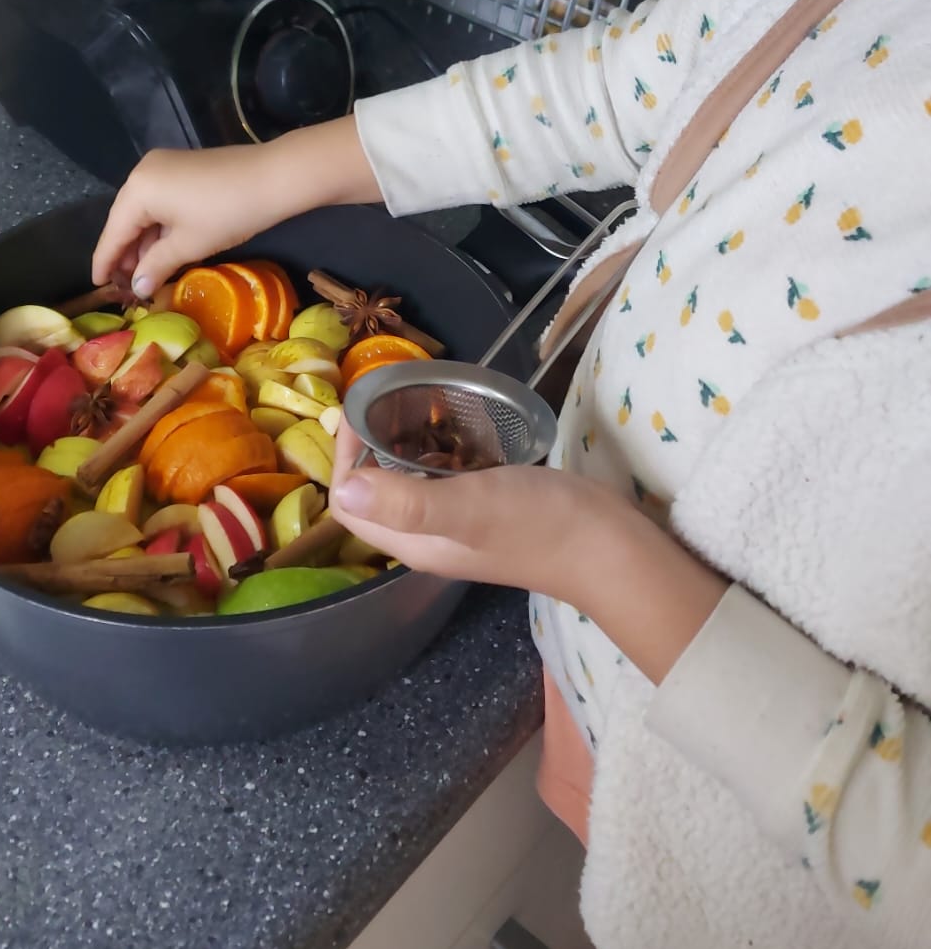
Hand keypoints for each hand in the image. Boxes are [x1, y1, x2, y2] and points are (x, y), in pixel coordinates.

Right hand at [92, 117, 381, 294]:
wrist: (274, 178)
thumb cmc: (227, 213)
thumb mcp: (188, 245)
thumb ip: (156, 266)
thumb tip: (137, 288)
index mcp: (138, 189)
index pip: (112, 232)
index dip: (105, 262)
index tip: (98, 285)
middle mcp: (144, 173)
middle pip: (125, 220)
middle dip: (125, 254)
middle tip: (125, 287)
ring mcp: (164, 167)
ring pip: (144, 212)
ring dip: (144, 243)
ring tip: (144, 275)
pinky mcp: (183, 169)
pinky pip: (161, 203)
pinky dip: (160, 228)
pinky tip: (164, 252)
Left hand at [329, 420, 604, 599]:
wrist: (610, 546)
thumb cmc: (536, 523)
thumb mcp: (466, 505)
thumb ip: (404, 500)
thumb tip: (339, 488)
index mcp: (413, 542)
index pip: (350, 505)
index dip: (345, 459)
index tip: (360, 411)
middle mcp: (429, 537)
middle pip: (378, 493)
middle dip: (371, 448)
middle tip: (387, 401)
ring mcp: (461, 524)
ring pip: (413, 483)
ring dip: (405, 447)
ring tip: (417, 409)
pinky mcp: (490, 508)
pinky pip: (449, 478)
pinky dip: (443, 452)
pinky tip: (459, 429)